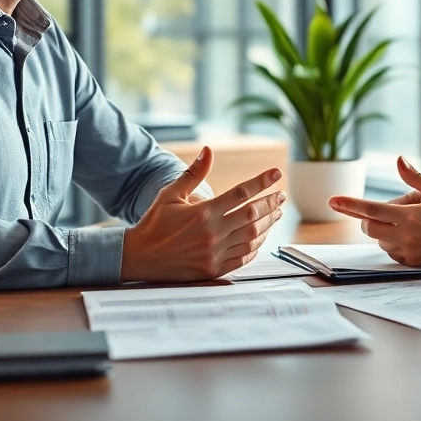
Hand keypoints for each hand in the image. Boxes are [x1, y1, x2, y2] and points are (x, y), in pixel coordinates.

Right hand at [121, 147, 286, 281]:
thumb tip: (209, 150)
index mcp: (203, 212)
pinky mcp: (214, 269)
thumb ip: (193, 174)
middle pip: (252, 215)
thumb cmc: (154, 223)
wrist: (139, 257)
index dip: (262, 182)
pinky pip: (243, 257)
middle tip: (281, 196)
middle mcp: (212, 233)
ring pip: (252, 237)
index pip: (241, 193)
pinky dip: (256, 246)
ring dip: (268, 224)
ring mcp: (215, 253)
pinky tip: (261, 237)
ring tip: (276, 213)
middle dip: (271, 203)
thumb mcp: (171, 194)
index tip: (276, 173)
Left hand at [328, 157, 420, 267]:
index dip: (349, 204)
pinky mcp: (412, 263)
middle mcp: (405, 235)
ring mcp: (407, 251)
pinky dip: (393, 244)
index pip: (371, 209)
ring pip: (380, 241)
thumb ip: (415, 177)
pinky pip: (392, 253)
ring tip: (404, 224)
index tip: (333, 200)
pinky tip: (409, 238)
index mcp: (408, 216)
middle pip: (368, 228)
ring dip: (381, 232)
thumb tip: (399, 160)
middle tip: (374, 213)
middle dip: (366, 220)